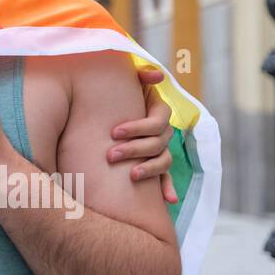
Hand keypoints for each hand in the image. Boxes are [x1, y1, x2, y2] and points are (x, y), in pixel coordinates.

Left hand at [108, 67, 178, 204]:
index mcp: (158, 111)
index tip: (113, 132)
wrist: (105, 107)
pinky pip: (165, 178)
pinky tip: (169, 200)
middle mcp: (163, 131)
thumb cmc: (115, 93)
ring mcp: (161, 149)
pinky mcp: (154, 164)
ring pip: (163, 161)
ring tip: (131, 175)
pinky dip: (168, 188)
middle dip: (134, 149)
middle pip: (157, 143)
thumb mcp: (125, 82)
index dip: (138, 127)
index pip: (157, 122)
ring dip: (149, 169)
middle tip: (110, 155)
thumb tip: (157, 75)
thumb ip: (139, 75)